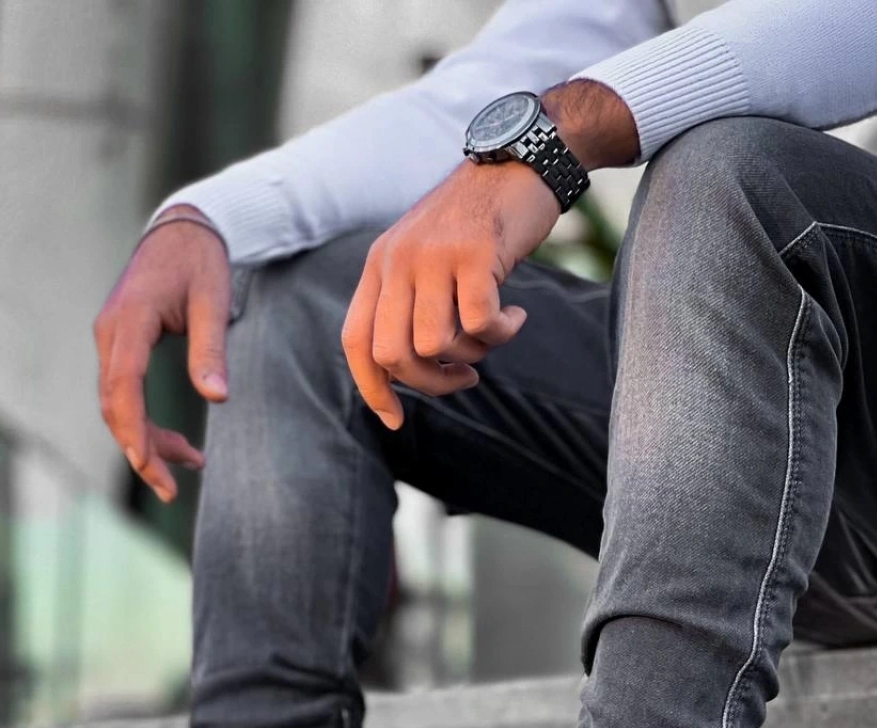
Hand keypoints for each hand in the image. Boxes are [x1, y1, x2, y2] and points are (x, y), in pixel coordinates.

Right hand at [94, 206, 230, 501]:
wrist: (183, 230)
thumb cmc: (201, 262)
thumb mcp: (213, 302)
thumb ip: (211, 351)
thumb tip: (217, 399)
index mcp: (130, 319)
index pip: (124, 383)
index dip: (134, 427)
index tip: (148, 463)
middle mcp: (110, 333)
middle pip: (114, 405)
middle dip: (140, 450)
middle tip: (173, 490)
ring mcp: (111, 341)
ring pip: (118, 406)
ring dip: (146, 442)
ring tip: (191, 463)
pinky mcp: (120, 348)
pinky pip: (125, 396)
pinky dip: (145, 424)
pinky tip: (176, 444)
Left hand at [341, 159, 558, 427]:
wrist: (519, 159)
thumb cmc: (477, 223)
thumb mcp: (427, 258)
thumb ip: (410, 303)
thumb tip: (410, 371)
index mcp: (380, 266)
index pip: (357, 342)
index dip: (372, 389)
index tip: (396, 419)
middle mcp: (398, 261)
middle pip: (393, 355)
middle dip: (431, 383)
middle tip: (465, 376)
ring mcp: (433, 256)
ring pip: (435, 345)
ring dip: (471, 355)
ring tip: (493, 334)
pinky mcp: (474, 254)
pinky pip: (479, 324)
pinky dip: (502, 333)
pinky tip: (516, 316)